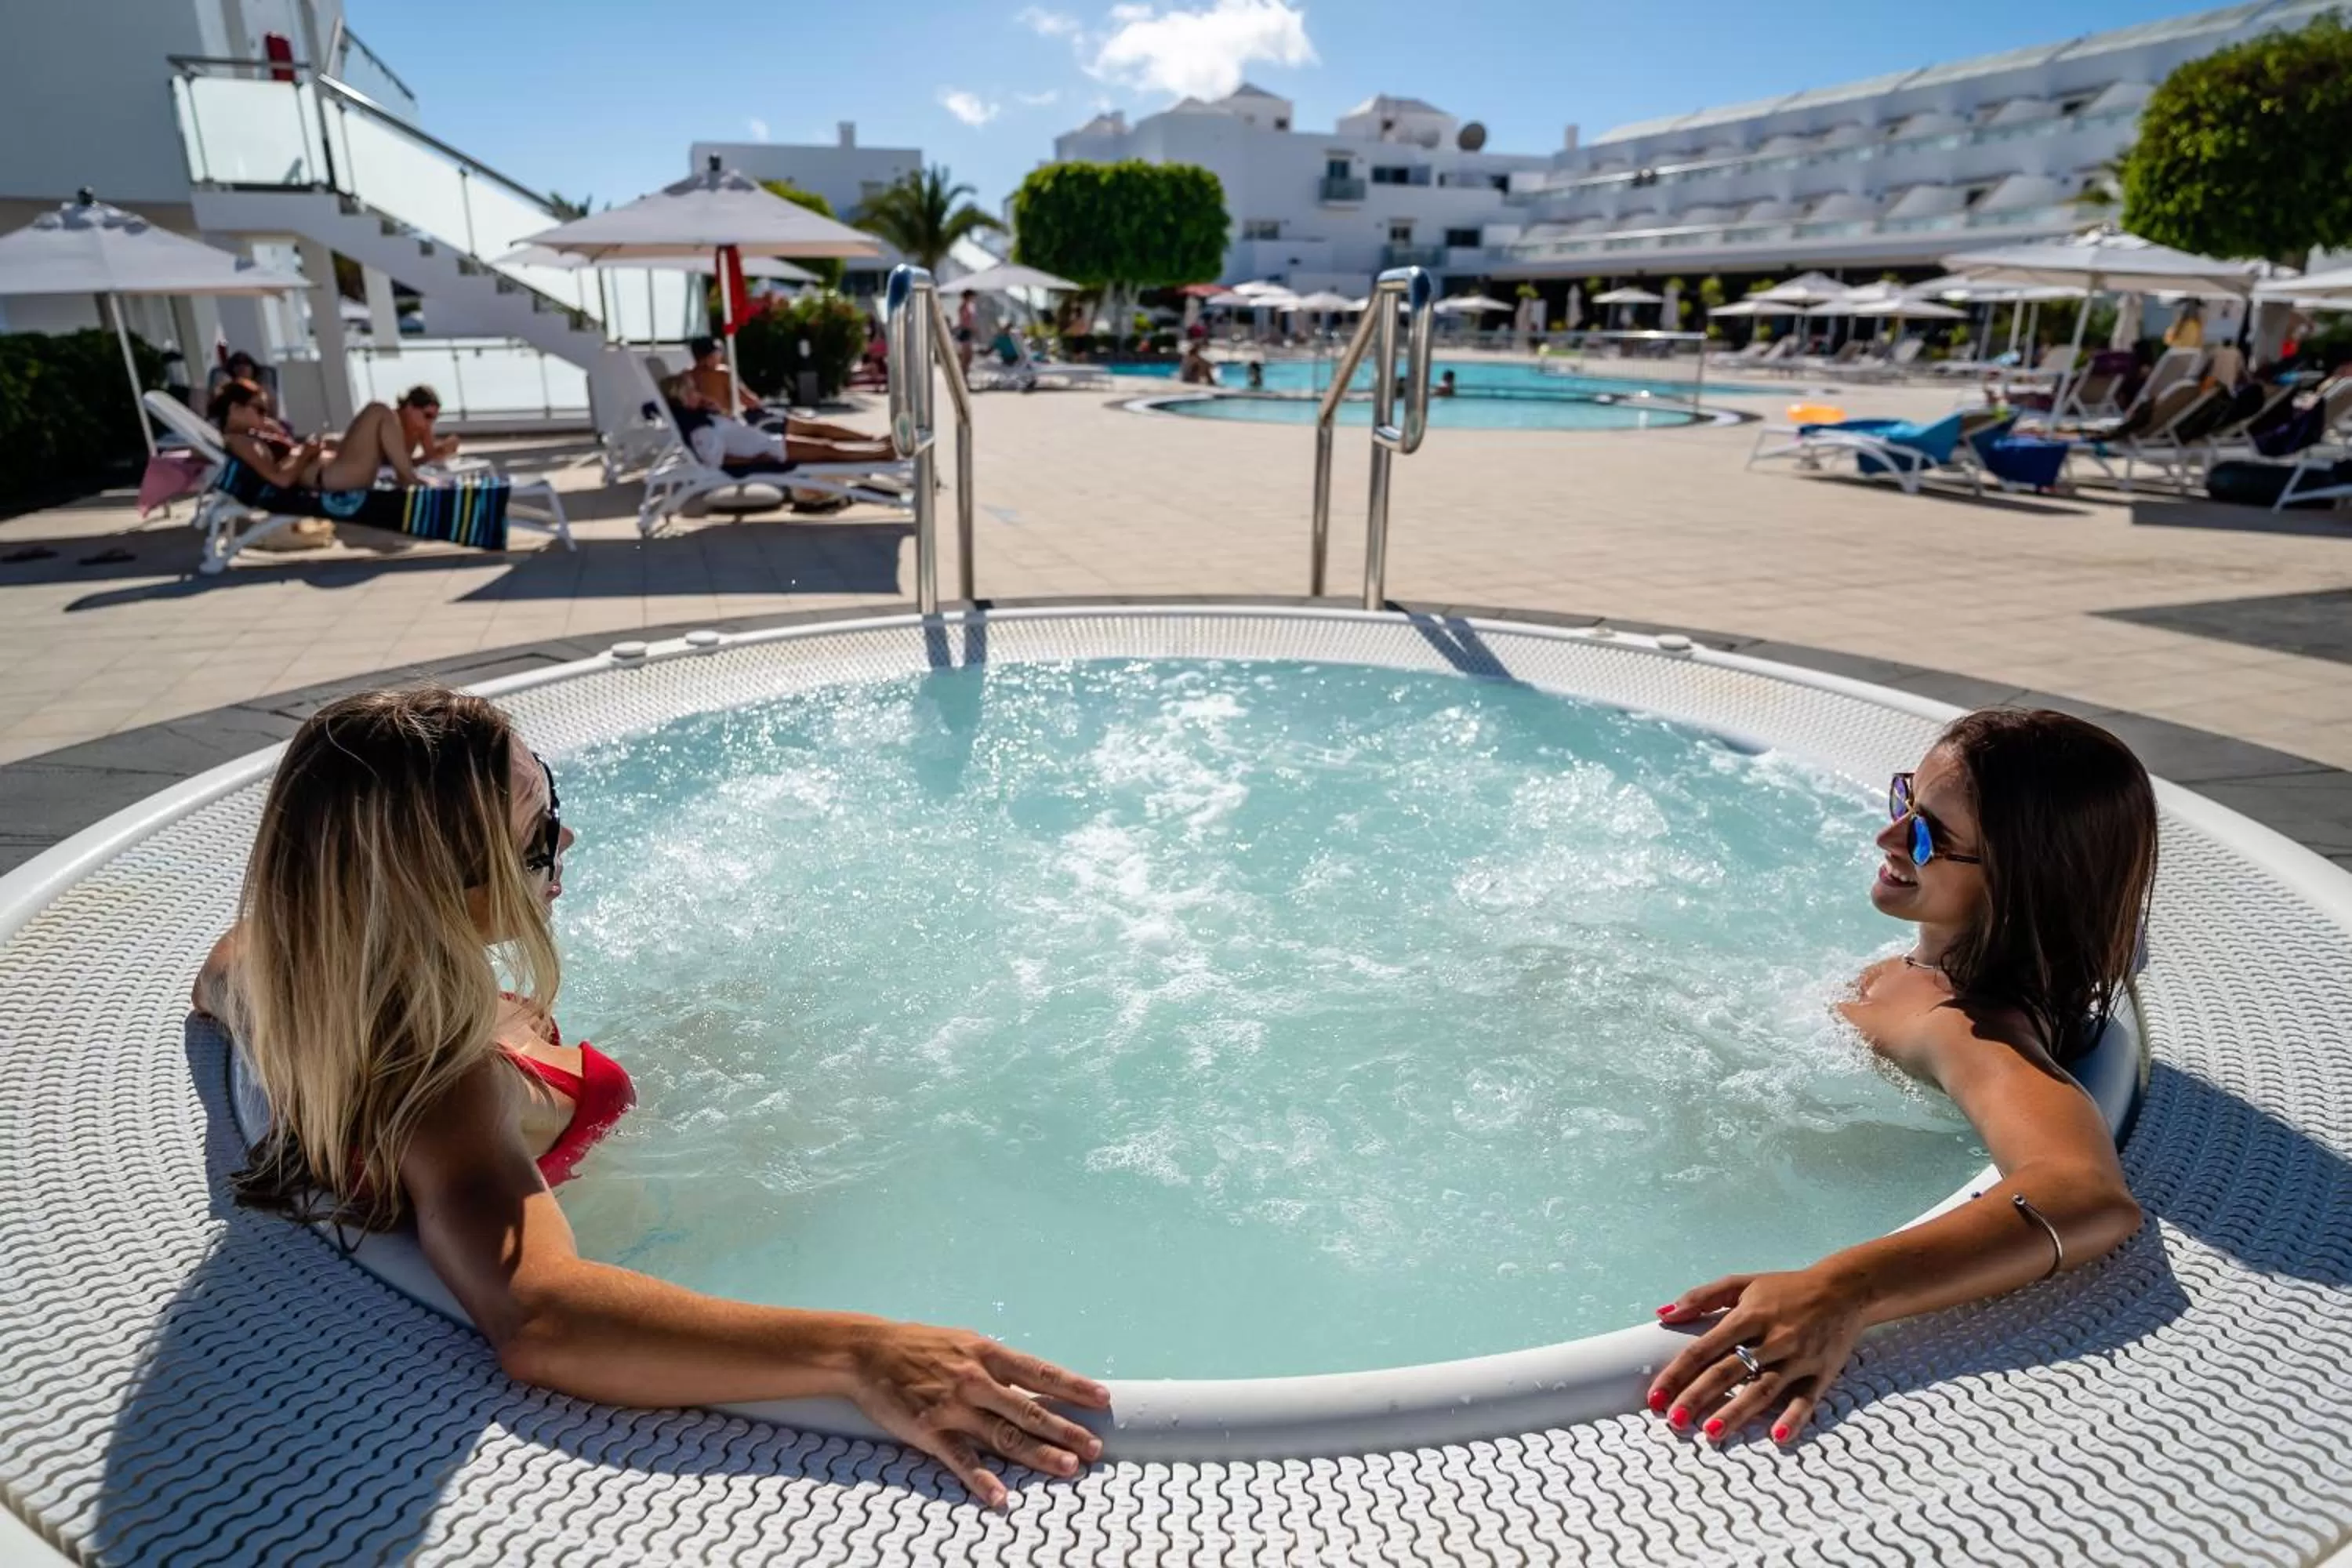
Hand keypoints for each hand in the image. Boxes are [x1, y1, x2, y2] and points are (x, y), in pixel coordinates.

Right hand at [843, 1323, 1109, 1508]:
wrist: (867, 1351)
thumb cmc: (920, 1346)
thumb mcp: (964, 1342)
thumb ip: (997, 1364)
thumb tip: (1033, 1381)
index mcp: (987, 1354)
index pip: (1040, 1372)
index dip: (1073, 1386)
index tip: (1102, 1399)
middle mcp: (976, 1379)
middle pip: (1029, 1409)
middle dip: (1065, 1429)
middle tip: (1094, 1448)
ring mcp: (953, 1405)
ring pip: (1003, 1434)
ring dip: (1037, 1454)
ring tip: (1067, 1468)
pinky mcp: (929, 1429)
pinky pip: (960, 1458)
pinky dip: (981, 1479)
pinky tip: (1001, 1496)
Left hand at [1646, 1268, 1868, 1445]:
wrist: (1844, 1290)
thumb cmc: (1785, 1289)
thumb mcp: (1742, 1284)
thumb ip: (1701, 1297)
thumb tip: (1663, 1314)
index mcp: (1748, 1315)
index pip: (1705, 1347)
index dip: (1678, 1372)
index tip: (1655, 1396)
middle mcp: (1772, 1337)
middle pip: (1729, 1371)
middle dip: (1699, 1397)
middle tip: (1675, 1421)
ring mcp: (1798, 1357)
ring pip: (1764, 1388)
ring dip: (1738, 1412)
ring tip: (1712, 1433)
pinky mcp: (1822, 1373)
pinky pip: (1806, 1400)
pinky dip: (1793, 1418)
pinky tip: (1776, 1437)